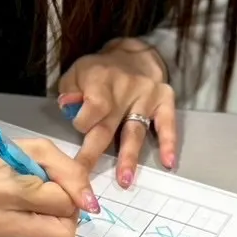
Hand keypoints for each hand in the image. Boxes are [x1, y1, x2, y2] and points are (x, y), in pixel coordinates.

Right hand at [0, 135, 98, 236]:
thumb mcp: (38, 151)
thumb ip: (71, 173)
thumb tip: (91, 205)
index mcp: (7, 191)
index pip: (63, 203)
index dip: (67, 191)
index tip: (52, 182)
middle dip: (67, 218)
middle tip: (52, 201)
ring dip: (54, 226)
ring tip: (34, 208)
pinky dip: (39, 233)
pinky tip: (22, 218)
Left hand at [58, 39, 176, 186]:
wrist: (132, 55)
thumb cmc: (98, 72)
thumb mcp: (76, 73)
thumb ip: (69, 91)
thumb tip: (68, 105)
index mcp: (101, 80)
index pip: (92, 109)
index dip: (83, 122)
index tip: (79, 127)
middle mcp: (124, 89)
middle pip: (107, 127)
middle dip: (94, 154)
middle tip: (84, 180)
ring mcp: (146, 96)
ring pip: (135, 132)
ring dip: (129, 157)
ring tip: (125, 180)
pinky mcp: (164, 100)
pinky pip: (167, 124)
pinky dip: (169, 143)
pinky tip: (168, 162)